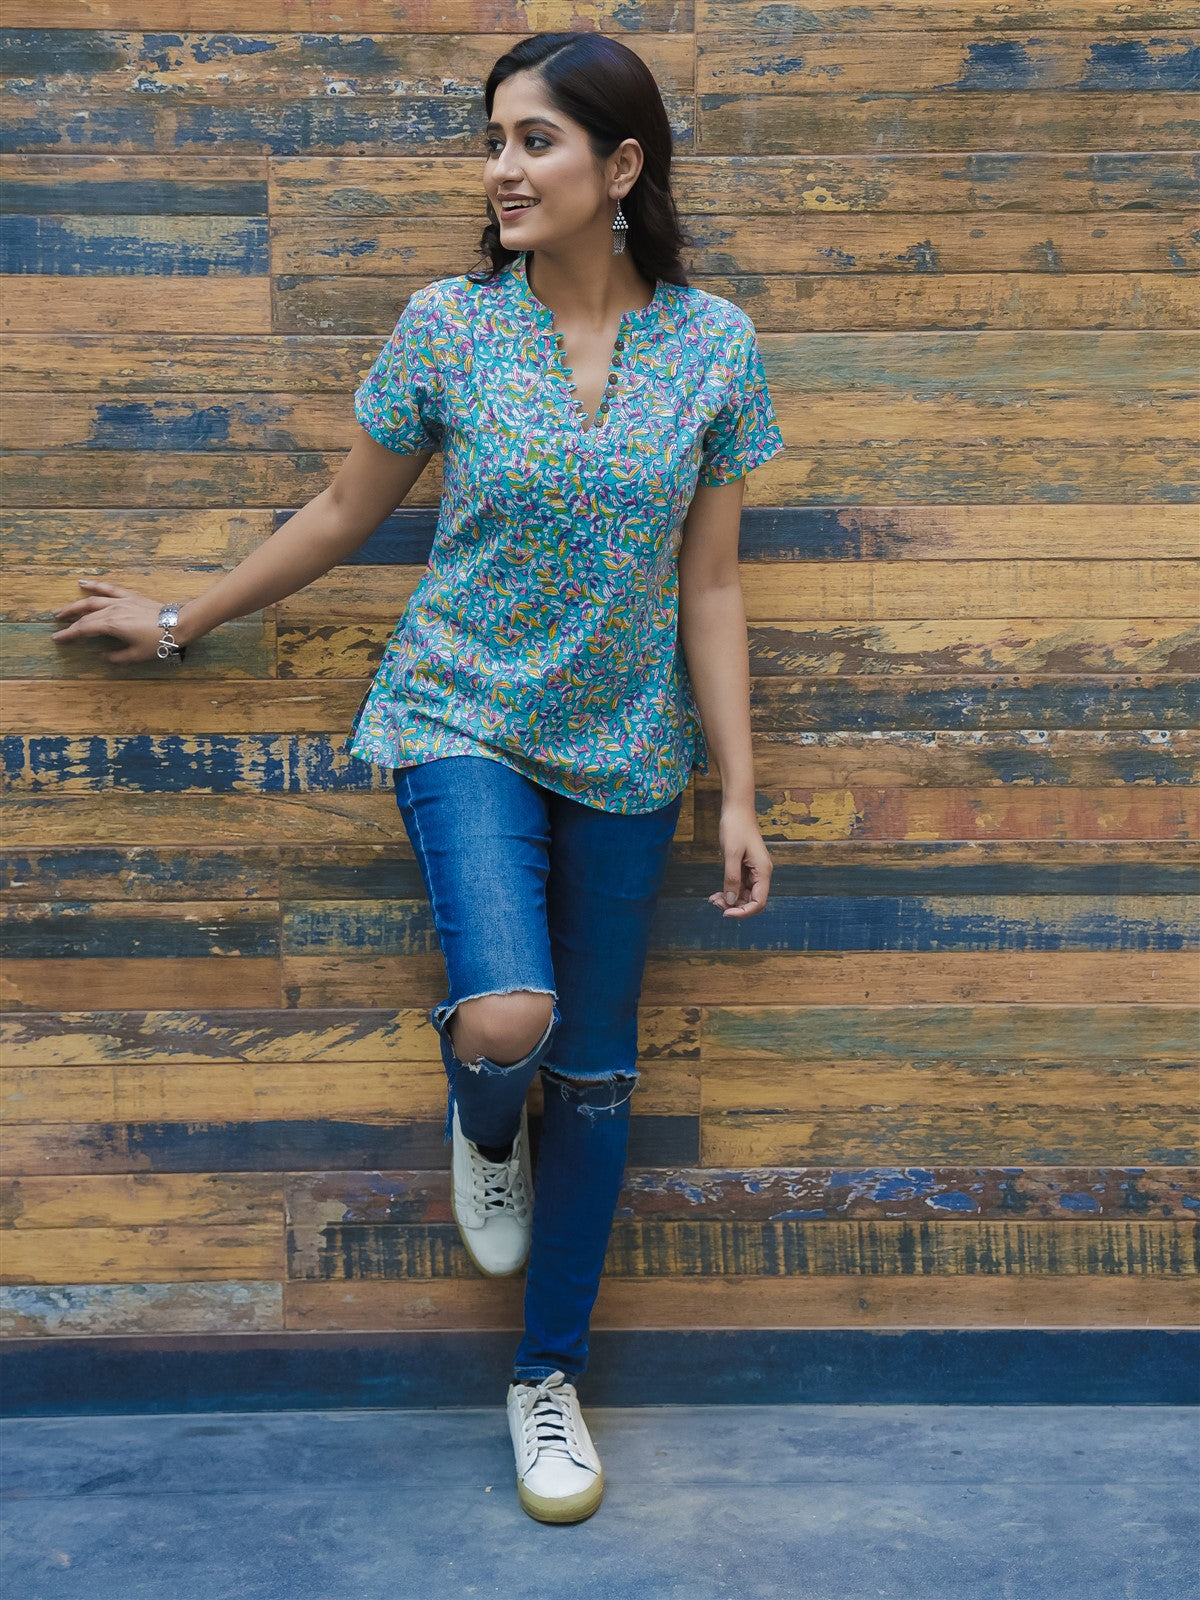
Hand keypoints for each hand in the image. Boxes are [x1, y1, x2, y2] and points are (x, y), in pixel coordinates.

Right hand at [50, 580, 173, 663]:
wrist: (179, 624)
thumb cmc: (159, 641)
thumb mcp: (137, 655)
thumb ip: (118, 657)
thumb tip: (104, 657)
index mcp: (112, 625)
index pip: (84, 629)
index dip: (69, 634)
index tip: (57, 638)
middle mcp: (113, 610)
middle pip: (85, 615)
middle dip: (68, 619)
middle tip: (56, 623)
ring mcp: (120, 601)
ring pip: (92, 600)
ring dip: (75, 604)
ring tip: (62, 608)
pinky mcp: (129, 596)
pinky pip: (108, 588)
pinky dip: (95, 584)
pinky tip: (83, 582)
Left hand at [707, 799, 771, 917]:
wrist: (736, 809)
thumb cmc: (736, 827)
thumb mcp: (731, 854)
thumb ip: (732, 878)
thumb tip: (731, 901)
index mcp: (763, 871)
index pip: (759, 902)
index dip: (744, 912)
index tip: (725, 913)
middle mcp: (761, 874)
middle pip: (752, 901)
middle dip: (735, 907)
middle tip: (715, 903)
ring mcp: (754, 871)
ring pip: (744, 895)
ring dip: (730, 900)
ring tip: (713, 899)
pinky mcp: (746, 868)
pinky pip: (739, 886)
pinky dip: (729, 891)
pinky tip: (716, 894)